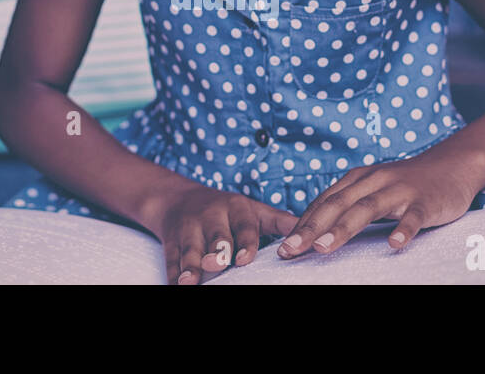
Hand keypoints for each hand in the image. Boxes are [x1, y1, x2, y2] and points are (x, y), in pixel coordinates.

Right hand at [151, 184, 298, 284]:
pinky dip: (172, 274)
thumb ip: (281, 222)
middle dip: (217, 249)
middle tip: (220, 263)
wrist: (179, 199)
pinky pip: (171, 259)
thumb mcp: (255, 210)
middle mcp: (211, 216)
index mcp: (237, 208)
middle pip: (215, 235)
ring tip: (191, 281)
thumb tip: (313, 232)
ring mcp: (189, 229)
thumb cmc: (228, 211)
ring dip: (191, 265)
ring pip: (190, 249)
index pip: (244, 225)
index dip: (245, 241)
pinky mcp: (170, 242)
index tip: (246, 258)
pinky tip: (176, 285)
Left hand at [277, 153, 484, 258]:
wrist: (453, 165)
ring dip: (343, 228)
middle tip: (290, 250)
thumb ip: (347, 206)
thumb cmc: (406, 184)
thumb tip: (314, 232)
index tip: (282, 247)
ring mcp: (399, 190)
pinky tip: (394, 244)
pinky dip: (403, 229)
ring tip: (323, 248)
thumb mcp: (372, 190)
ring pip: (367, 208)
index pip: (323, 203)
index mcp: (357, 179)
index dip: (301, 224)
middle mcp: (374, 181)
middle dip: (310, 228)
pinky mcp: (425, 201)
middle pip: (337, 205)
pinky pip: (413, 216)